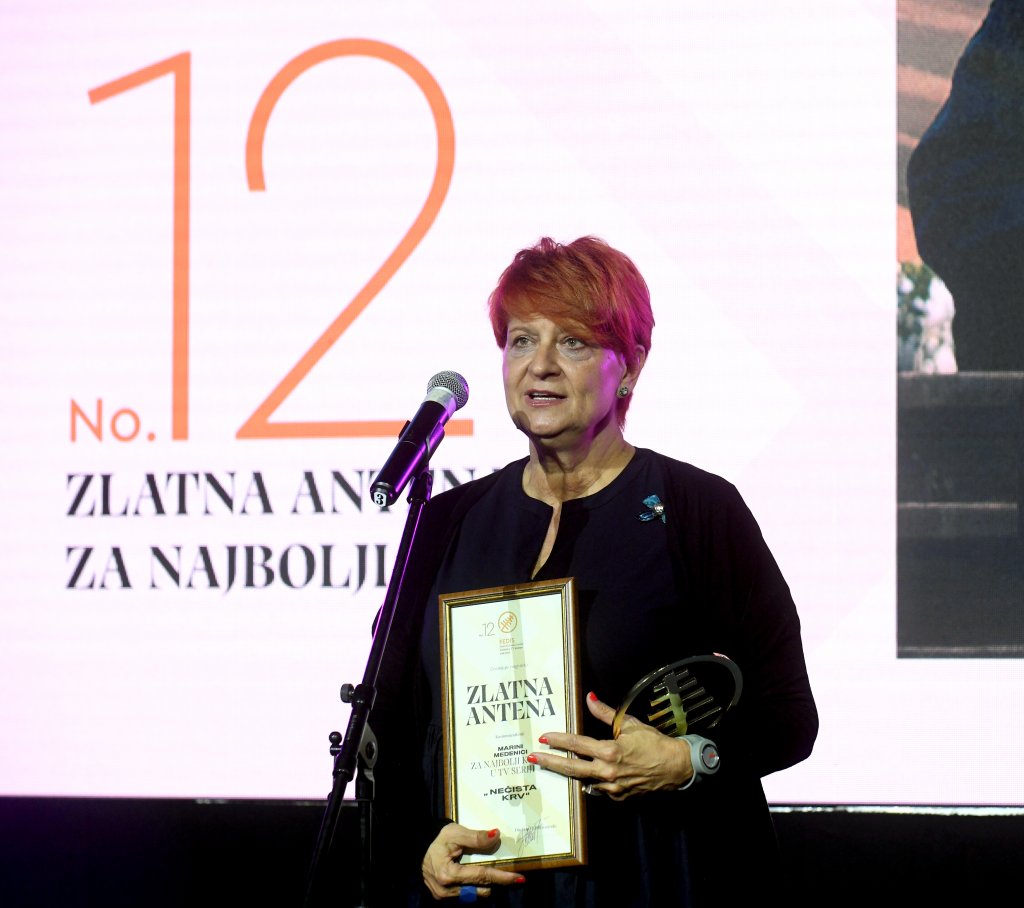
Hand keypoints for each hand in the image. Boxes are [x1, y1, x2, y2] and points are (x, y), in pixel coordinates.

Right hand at [421, 823, 524, 899]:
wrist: (418, 847)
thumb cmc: (437, 838)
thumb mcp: (456, 833)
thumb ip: (476, 837)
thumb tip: (496, 836)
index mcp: (449, 875)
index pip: (482, 876)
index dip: (502, 877)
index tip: (519, 877)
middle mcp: (447, 890)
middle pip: (481, 889)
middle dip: (496, 881)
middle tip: (508, 873)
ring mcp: (444, 896)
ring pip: (474, 895)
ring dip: (485, 884)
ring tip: (491, 872)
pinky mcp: (444, 897)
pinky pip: (466, 895)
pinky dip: (474, 886)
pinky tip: (476, 876)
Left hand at [528, 692, 693, 799]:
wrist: (676, 767)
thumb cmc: (654, 743)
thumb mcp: (630, 724)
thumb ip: (606, 713)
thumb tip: (590, 699)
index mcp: (610, 751)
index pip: (577, 744)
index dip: (559, 740)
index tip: (544, 738)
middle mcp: (608, 771)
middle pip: (572, 768)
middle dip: (550, 762)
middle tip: (533, 758)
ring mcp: (612, 787)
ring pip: (582, 780)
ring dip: (567, 773)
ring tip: (552, 766)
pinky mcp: (618, 796)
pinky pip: (598, 789)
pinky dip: (590, 781)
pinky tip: (584, 775)